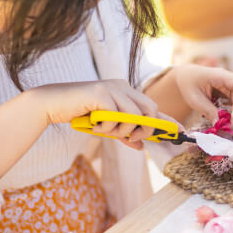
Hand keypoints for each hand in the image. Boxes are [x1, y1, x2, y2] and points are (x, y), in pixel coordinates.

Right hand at [32, 79, 159, 149]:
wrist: (51, 104)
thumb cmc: (79, 113)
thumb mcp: (106, 126)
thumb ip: (124, 134)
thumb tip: (140, 146)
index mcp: (126, 91)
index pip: (152, 106)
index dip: (167, 120)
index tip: (180, 131)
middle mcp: (122, 86)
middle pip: (150, 110)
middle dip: (144, 129)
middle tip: (129, 137)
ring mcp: (112, 88)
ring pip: (135, 116)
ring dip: (121, 130)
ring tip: (104, 129)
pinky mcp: (101, 93)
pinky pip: (115, 118)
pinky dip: (106, 127)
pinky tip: (94, 123)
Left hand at [170, 65, 232, 133]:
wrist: (187, 78)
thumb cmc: (189, 83)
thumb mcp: (194, 97)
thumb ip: (207, 109)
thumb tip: (219, 124)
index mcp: (223, 76)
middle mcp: (232, 84)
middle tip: (226, 130)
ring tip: (224, 132)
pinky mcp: (231, 101)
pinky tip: (224, 128)